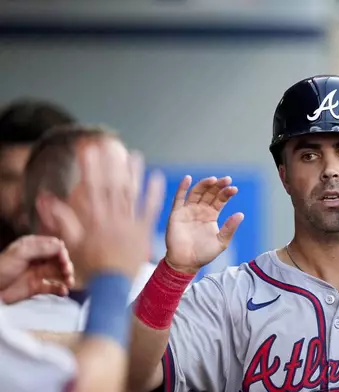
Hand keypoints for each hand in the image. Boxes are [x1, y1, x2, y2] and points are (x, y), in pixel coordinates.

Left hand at [0, 235, 73, 304]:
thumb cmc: (1, 269)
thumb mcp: (20, 254)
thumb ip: (40, 248)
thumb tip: (61, 245)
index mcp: (32, 247)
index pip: (53, 246)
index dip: (61, 252)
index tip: (63, 259)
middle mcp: (37, 259)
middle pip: (59, 259)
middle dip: (65, 265)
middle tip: (67, 272)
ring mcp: (38, 273)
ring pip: (58, 273)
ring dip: (66, 277)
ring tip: (69, 282)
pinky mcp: (37, 287)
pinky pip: (53, 287)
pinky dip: (60, 289)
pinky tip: (64, 291)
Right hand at [49, 146, 165, 280]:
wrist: (112, 285)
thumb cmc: (91, 265)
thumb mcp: (73, 243)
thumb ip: (62, 220)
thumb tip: (44, 199)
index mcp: (95, 221)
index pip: (91, 188)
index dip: (90, 168)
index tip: (88, 149)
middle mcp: (113, 219)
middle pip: (112, 187)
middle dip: (109, 164)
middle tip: (108, 144)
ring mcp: (130, 225)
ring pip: (132, 195)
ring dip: (134, 174)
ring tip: (134, 154)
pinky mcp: (144, 232)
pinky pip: (151, 210)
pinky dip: (154, 194)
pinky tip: (157, 177)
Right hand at [164, 176, 243, 273]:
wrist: (186, 263)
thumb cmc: (204, 253)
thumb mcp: (221, 241)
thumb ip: (229, 228)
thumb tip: (241, 214)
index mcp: (211, 215)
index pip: (220, 199)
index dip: (226, 193)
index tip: (234, 189)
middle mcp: (200, 210)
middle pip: (210, 193)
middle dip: (218, 185)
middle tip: (227, 180)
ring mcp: (188, 210)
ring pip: (197, 192)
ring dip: (204, 184)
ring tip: (213, 179)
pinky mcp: (177, 213)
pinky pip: (179, 198)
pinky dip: (182, 187)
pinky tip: (188, 179)